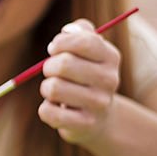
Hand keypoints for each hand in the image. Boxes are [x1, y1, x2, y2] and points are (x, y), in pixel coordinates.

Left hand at [38, 19, 121, 143]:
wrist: (99, 119)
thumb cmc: (85, 76)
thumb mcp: (88, 50)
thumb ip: (79, 31)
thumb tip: (67, 31)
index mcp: (111, 57)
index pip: (84, 42)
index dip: (61, 43)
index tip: (53, 49)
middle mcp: (110, 80)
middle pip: (64, 64)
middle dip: (48, 66)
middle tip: (51, 72)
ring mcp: (99, 104)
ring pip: (53, 88)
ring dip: (46, 88)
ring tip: (54, 91)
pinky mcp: (85, 125)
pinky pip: (49, 112)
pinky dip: (45, 109)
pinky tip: (55, 108)